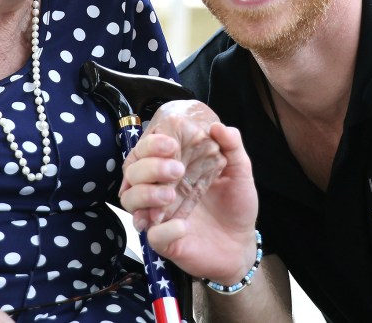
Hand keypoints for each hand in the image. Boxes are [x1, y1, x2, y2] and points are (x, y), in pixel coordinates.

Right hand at [120, 103, 258, 283]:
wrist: (242, 244)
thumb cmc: (236, 205)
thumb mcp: (240, 172)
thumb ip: (232, 147)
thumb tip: (218, 127)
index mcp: (173, 167)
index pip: (146, 149)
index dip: (151, 144)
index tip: (171, 144)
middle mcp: (160, 188)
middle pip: (132, 171)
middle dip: (149, 167)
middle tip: (176, 169)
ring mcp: (160, 214)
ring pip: (129, 200)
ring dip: (146, 194)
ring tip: (170, 195)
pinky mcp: (165, 241)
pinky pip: (152, 235)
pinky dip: (163, 230)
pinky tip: (182, 226)